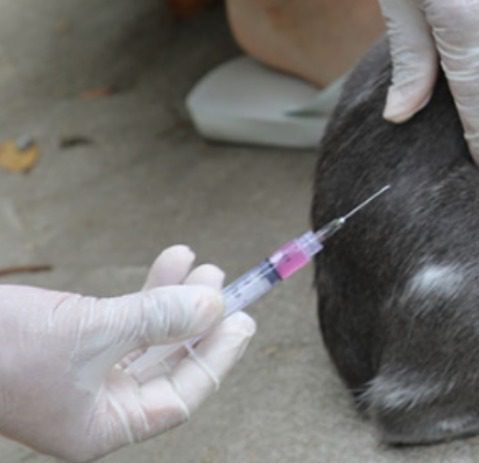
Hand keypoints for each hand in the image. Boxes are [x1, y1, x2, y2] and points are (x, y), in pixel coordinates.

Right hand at [0, 247, 254, 462]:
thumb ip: (157, 318)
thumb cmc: (1, 348)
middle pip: (166, 367)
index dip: (215, 358)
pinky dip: (145, 295)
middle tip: (228, 286)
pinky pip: (121, 324)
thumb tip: (213, 304)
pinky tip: (170, 262)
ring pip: (147, 340)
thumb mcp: (93, 330)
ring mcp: (78, 379)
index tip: (243, 320)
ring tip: (200, 264)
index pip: (179, 398)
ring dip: (175, 301)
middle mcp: (93, 409)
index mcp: (99, 427)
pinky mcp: (66, 348)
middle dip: (198, 323)